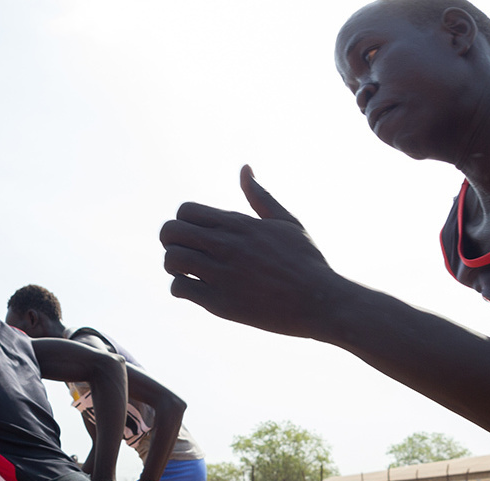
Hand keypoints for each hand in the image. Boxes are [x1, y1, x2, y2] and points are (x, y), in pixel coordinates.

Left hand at [160, 165, 341, 338]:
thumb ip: (260, 196)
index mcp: (239, 224)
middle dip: (171, 240)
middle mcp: (226, 246)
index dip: (183, 221)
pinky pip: (179, 289)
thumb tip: (244, 169)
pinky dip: (180, 288)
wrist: (319, 301)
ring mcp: (221, 275)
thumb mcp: (285, 222)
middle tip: (185, 251)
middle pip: (170, 231)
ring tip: (187, 272)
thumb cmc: (305, 261)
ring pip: (171, 259)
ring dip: (173, 265)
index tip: (195, 234)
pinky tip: (195, 290)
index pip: (185, 210)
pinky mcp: (220, 303)